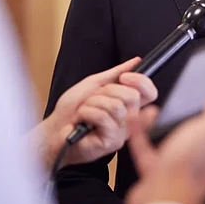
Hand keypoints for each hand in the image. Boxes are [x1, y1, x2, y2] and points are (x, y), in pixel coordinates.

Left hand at [35, 58, 157, 169]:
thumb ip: (116, 73)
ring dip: (93, 103)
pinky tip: (81, 120)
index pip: (150, 93)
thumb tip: (136, 61)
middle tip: (93, 98)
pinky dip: (87, 113)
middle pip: (133, 97)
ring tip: (84, 110)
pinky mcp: (112, 142)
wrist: (54, 129)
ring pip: (116, 106)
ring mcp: (122, 132)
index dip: (141, 82)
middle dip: (107, 91)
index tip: (123, 77)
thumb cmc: (71, 109)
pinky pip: (104, 118)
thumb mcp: (94, 84)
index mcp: (129, 105)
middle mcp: (129, 119)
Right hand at [124, 81, 204, 203]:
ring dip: (163, 117)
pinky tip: (137, 120)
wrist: (158, 201)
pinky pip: (148, 145)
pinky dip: (141, 133)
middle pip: (199, 121)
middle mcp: (201, 151)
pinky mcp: (157, 167)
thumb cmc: (186, 169)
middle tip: (186, 87)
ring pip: (172, 132)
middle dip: (192, 104)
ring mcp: (179, 159)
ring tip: (157, 103)